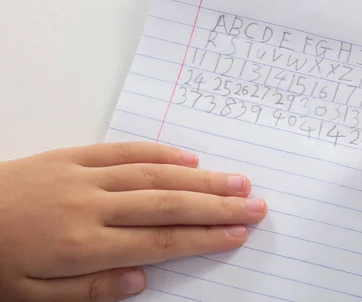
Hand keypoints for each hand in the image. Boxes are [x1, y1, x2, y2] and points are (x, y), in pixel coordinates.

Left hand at [0, 142, 266, 300]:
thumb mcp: (31, 297)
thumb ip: (91, 290)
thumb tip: (143, 280)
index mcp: (83, 245)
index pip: (160, 240)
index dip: (204, 236)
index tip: (238, 232)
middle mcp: (92, 205)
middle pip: (168, 203)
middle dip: (217, 204)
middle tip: (255, 203)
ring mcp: (84, 175)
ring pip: (154, 173)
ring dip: (199, 176)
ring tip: (235, 179)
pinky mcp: (73, 155)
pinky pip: (123, 149)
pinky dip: (159, 151)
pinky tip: (187, 155)